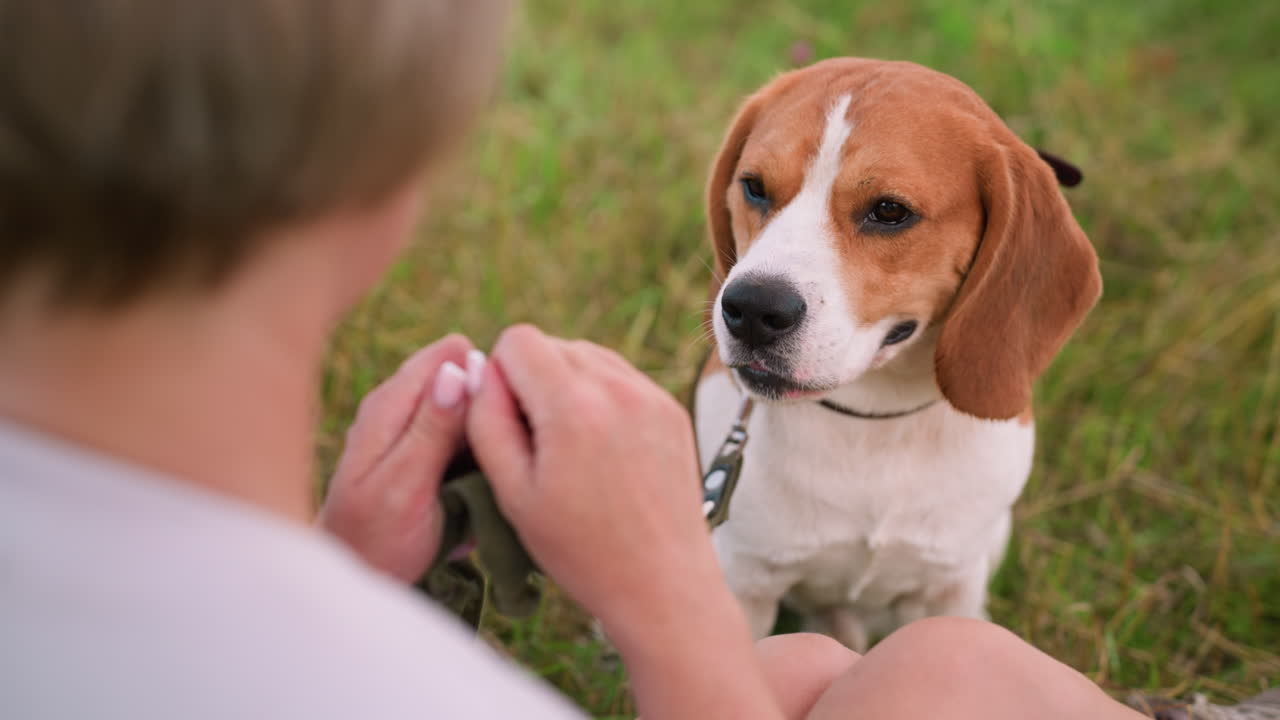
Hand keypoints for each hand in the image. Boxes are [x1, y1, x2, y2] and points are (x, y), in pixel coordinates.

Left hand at [319, 334, 482, 582]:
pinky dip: (480, 453)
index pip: (452, 353)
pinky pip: (466, 437)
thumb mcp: (404, 486)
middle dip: (489, 407)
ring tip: (496, 474)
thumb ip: (430, 429)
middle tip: (500, 456)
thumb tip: (457, 368)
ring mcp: (413, 429)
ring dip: (489, 433)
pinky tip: (487, 483)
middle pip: (466, 377)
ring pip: (471, 408)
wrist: (355, 579)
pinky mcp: (427, 452)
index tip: (502, 419)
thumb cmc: (374, 541)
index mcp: (390, 405)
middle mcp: (401, 406)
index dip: (484, 378)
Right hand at [465, 325, 714, 634]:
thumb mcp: (513, 491)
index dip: (500, 376)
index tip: (510, 424)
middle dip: (534, 381)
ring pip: (587, 355)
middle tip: (540, 444)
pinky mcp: (671, 409)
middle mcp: (618, 388)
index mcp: (574, 406)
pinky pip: (620, 377)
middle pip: (553, 343)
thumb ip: (485, 420)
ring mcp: (651, 395)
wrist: (663, 584)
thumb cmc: (581, 550)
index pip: (518, 338)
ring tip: (570, 448)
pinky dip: (600, 398)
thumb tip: (479, 370)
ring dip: (568, 385)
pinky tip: (601, 450)